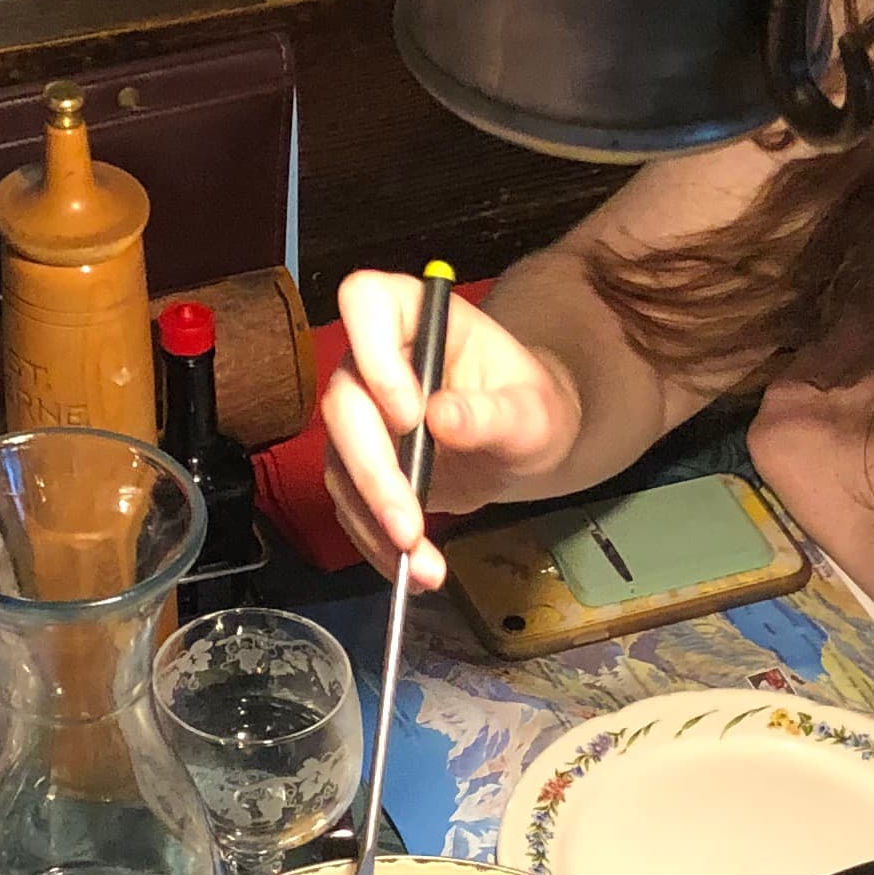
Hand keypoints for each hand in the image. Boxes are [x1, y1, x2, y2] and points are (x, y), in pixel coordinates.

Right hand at [317, 268, 586, 585]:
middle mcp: (373, 359)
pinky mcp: (359, 464)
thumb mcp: (533, 411)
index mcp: (414, 316)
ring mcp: (362, 413)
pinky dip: (378, 544)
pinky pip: (351, 504)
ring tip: (421, 567)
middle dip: (375, 471)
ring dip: (376, 521)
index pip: (365, 302)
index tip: (410, 413)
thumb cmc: (532, 406)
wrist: (524, 442)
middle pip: (344, 403)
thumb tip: (441, 419)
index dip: (375, 355)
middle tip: (410, 526)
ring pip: (340, 462)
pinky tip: (414, 572)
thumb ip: (492, 413)